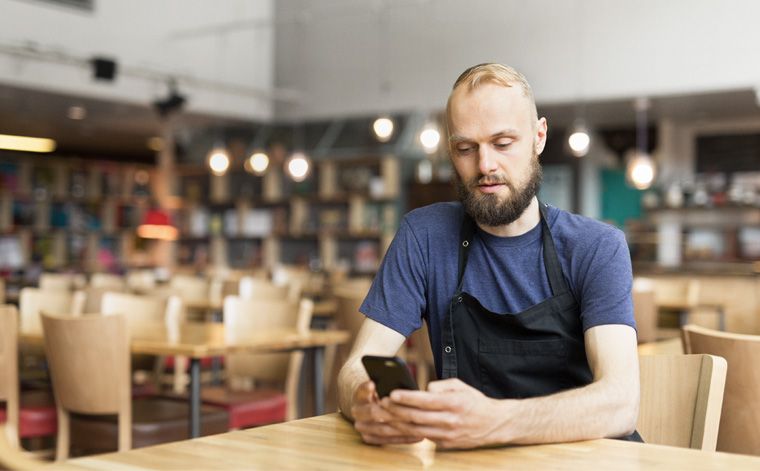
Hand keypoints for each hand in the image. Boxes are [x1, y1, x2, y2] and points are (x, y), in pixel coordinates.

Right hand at [351, 380, 424, 444]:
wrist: (370, 407)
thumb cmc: (383, 393)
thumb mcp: (382, 385)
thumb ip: (386, 383)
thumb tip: (396, 382)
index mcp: (358, 397)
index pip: (361, 392)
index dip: (366, 389)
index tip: (372, 384)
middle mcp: (357, 412)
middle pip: (372, 413)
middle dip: (392, 412)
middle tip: (409, 412)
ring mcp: (361, 426)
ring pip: (381, 429)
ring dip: (401, 428)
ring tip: (419, 425)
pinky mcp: (368, 437)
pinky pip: (386, 440)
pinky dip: (403, 439)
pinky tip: (418, 436)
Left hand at [381, 378, 503, 448]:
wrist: (494, 424)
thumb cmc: (474, 401)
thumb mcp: (460, 386)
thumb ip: (439, 386)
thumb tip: (422, 390)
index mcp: (454, 403)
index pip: (425, 401)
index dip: (407, 398)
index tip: (392, 393)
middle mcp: (451, 421)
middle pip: (417, 417)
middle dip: (396, 411)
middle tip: (382, 404)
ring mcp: (448, 435)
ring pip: (416, 430)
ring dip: (398, 423)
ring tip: (385, 415)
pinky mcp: (446, 444)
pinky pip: (423, 437)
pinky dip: (409, 432)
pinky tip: (398, 425)